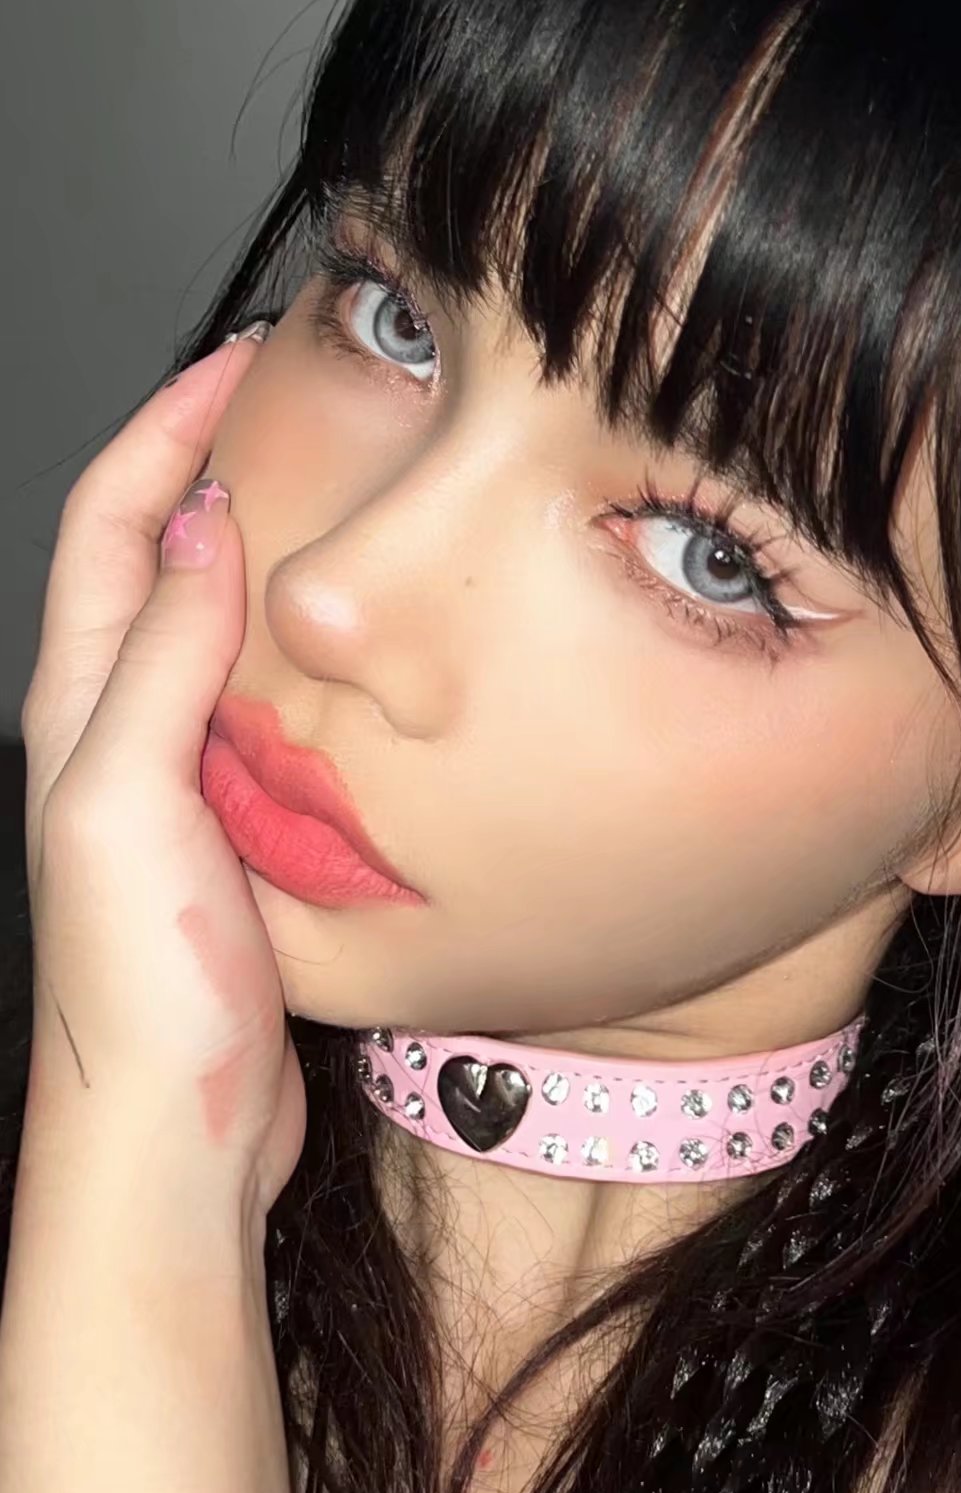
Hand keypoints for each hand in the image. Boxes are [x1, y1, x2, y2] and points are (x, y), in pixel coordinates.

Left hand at [18, 328, 304, 1266]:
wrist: (176, 1129)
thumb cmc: (139, 993)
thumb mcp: (131, 804)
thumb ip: (157, 667)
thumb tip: (196, 532)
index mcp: (78, 713)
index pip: (110, 528)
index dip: (164, 430)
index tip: (238, 363)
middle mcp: (116, 736)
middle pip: (148, 561)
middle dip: (207, 465)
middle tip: (290, 406)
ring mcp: (173, 784)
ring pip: (205, 630)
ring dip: (256, 552)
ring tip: (330, 501)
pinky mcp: (232, 834)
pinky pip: (253, 707)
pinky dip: (294, 651)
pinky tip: (350, 659)